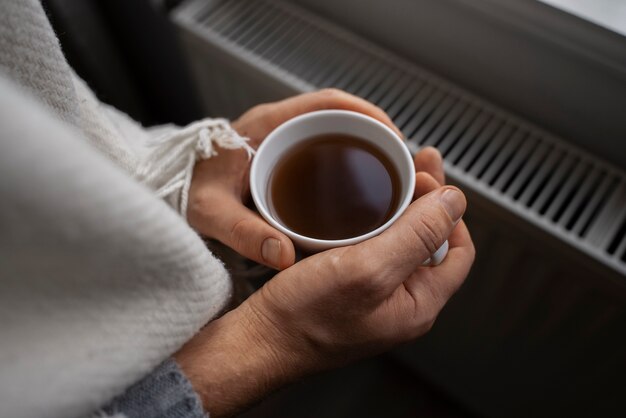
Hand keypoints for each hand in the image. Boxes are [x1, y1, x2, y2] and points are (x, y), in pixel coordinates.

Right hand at [175, 147, 474, 416]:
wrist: (260, 341)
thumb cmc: (306, 316)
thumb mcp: (369, 269)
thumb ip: (417, 235)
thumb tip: (455, 201)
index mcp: (419, 303)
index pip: (458, 250)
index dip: (450, 211)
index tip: (430, 180)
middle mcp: (403, 301)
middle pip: (431, 241)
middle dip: (428, 199)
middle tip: (418, 161)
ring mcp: (377, 295)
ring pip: (402, 242)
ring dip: (402, 207)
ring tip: (395, 174)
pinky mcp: (352, 288)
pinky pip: (375, 249)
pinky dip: (376, 222)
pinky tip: (363, 205)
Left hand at [187, 89, 401, 269]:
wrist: (164, 186)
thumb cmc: (182, 190)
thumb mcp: (211, 211)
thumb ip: (245, 232)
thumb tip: (285, 255)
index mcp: (266, 126)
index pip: (328, 104)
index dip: (367, 115)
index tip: (393, 136)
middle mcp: (278, 127)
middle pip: (340, 117)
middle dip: (375, 135)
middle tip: (399, 164)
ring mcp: (281, 140)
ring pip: (334, 134)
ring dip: (363, 149)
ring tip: (388, 177)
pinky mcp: (281, 156)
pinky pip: (323, 151)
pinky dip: (345, 163)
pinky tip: (357, 190)